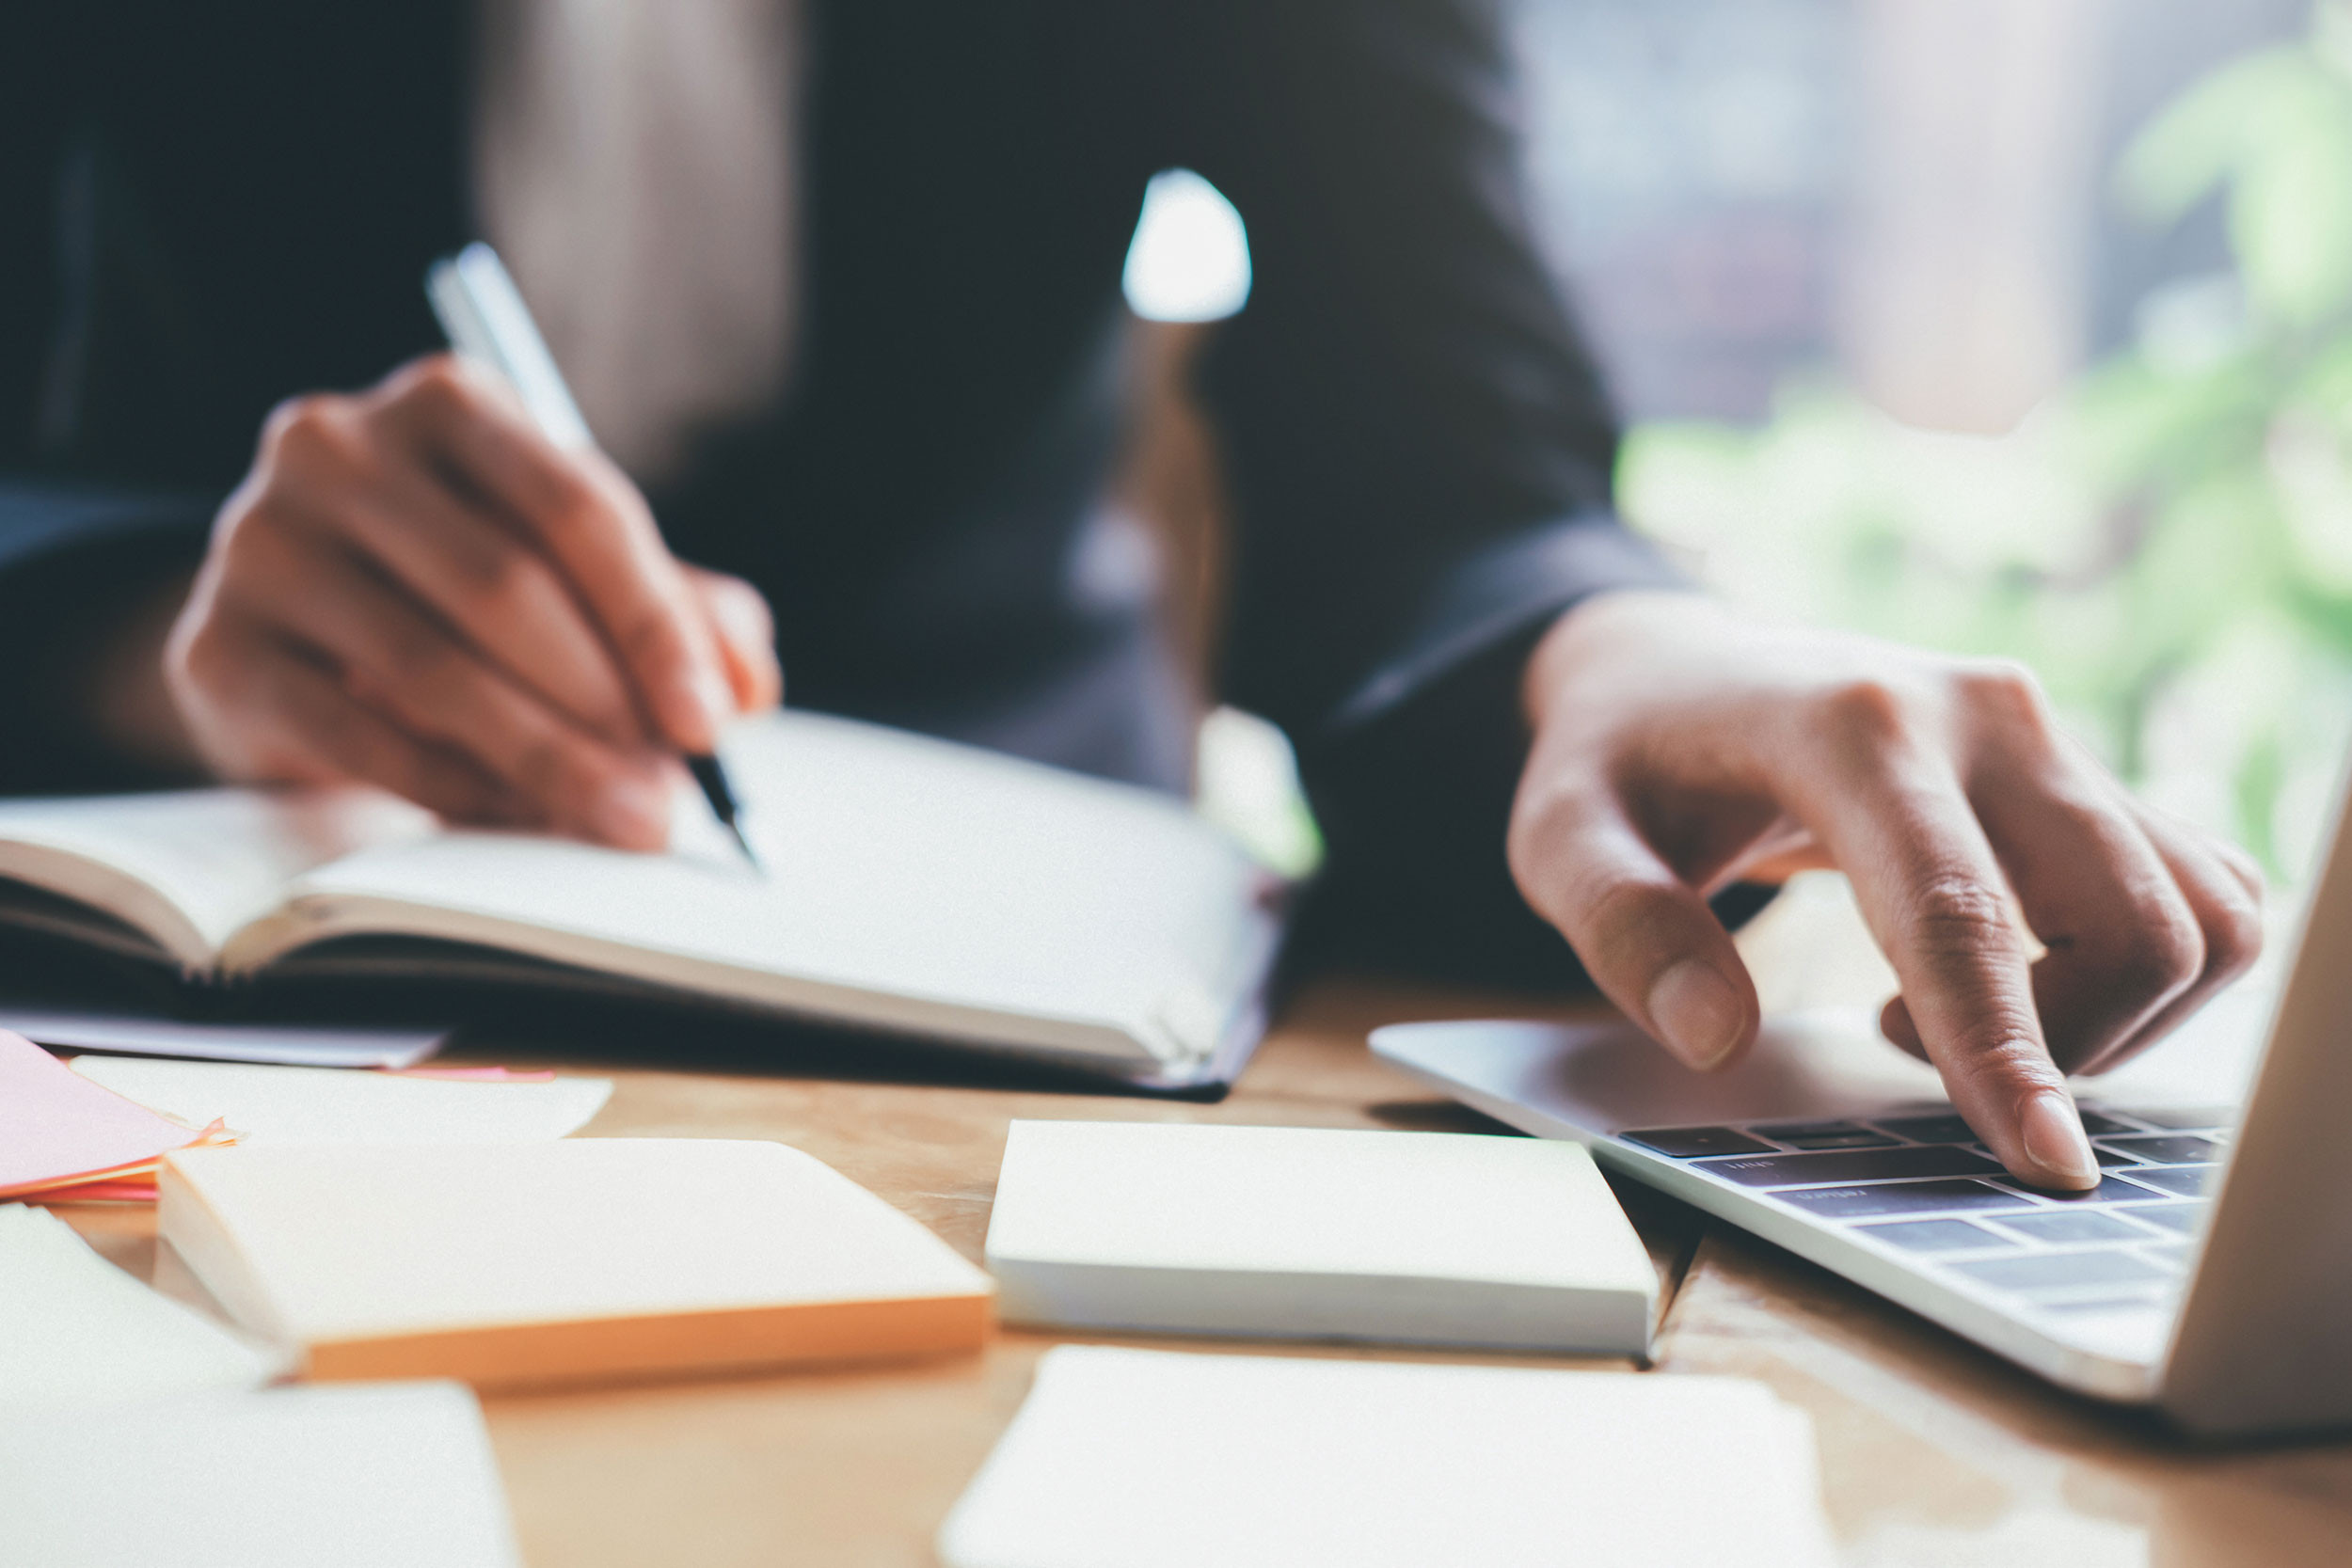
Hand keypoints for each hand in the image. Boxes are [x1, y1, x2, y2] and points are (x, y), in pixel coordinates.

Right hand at [164, 354, 782, 845]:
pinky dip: (452, 787)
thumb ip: (676, 611)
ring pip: (433, 666)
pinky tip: (516, 821)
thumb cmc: (461, 589)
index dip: (654, 623)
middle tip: (672, 797)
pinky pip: (356, 733)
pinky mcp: (220, 646)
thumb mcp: (575, 574)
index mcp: (449, 404)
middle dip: (606, 706)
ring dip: (544, 760)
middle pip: (505, 587)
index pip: (576, 506)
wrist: (290, 628)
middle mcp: (338, 447)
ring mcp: (263, 541)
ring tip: (619, 820)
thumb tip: (747, 685)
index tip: (712, 724)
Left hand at [1507, 591, 2262, 1189]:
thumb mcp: (1560, 837)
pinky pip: (2202, 892)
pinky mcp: (2087, 771)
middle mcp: (1984, 712)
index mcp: (1852, 723)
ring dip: (2107, 1017)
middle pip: (2128, 923)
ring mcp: (2051, 734)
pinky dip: (2142, 975)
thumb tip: (1714, 1038)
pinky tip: (2011, 975)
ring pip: (2195, 914)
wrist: (1677, 672)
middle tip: (1898, 1043)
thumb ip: (1623, 930)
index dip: (2007, 1048)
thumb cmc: (1620, 764)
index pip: (1958, 912)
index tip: (2046, 1165)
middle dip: (2059, 1048)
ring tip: (1942, 1006)